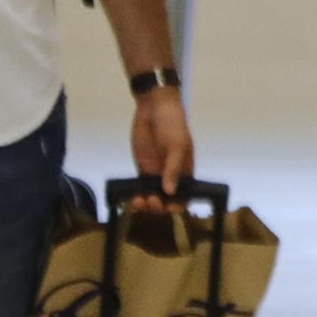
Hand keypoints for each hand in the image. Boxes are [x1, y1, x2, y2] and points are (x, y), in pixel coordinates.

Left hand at [130, 87, 193, 207]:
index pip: (184, 196)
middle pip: (166, 201)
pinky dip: (135, 196)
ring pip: (151, 197)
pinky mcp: (142, 169)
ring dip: (145, 204)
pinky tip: (130, 200)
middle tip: (150, 201)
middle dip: (159, 206)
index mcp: (185, 173)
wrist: (154, 108)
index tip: (168, 207)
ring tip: (137, 201)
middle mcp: (171, 177)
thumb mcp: (176, 145)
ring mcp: (155, 174)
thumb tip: (170, 191)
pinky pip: (139, 188)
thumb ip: (173, 168)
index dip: (178, 205)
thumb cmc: (172, 125)